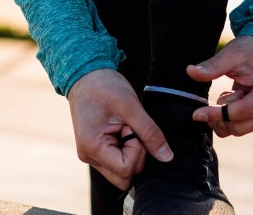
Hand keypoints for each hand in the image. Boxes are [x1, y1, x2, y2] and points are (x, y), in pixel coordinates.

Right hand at [67, 69, 173, 189]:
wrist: (85, 75)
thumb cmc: (105, 87)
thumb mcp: (131, 107)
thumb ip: (150, 133)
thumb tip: (167, 157)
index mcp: (92, 147)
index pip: (126, 169)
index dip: (137, 151)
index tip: (131, 128)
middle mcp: (87, 156)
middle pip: (123, 177)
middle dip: (135, 156)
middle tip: (130, 129)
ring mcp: (89, 155)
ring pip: (121, 173)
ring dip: (130, 155)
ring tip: (124, 129)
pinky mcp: (94, 151)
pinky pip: (115, 163)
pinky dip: (124, 152)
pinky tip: (120, 132)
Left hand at [188, 35, 252, 137]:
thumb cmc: (251, 52)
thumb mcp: (231, 54)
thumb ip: (213, 66)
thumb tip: (190, 71)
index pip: (240, 113)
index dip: (216, 114)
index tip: (196, 113)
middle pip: (239, 127)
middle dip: (220, 116)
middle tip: (218, 96)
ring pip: (238, 130)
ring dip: (224, 115)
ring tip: (229, 93)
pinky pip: (240, 128)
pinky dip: (228, 117)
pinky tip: (232, 99)